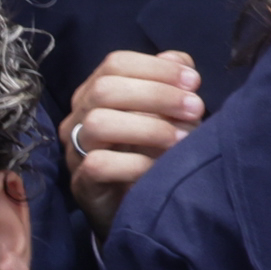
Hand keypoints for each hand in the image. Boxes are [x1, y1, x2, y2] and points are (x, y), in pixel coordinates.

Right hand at [58, 51, 203, 215]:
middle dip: (156, 95)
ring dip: (148, 128)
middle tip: (195, 108)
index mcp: (96, 92)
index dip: (156, 68)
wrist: (137, 208)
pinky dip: (135, 163)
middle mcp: (78, 116)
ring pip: (98, 124)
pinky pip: (99, 164)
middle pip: (105, 89)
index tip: (194, 82)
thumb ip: (170, 85)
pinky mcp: (81, 183)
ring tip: (182, 139)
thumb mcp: (166, 115)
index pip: (115, 64)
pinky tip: (161, 168)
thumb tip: (180, 61)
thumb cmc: (151, 153)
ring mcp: (75, 150)